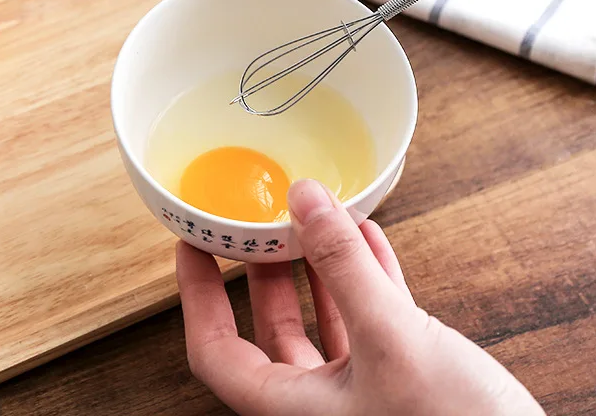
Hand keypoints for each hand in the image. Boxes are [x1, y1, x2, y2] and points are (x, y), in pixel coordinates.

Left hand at [176, 179, 543, 415]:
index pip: (216, 350)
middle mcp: (321, 403)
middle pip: (270, 328)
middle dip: (265, 268)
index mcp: (294, 407)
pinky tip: (370, 241)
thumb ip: (344, 268)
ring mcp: (363, 392)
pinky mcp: (403, 381)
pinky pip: (369, 321)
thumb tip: (305, 201)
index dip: (196, 295)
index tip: (192, 244)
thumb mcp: (392, 340)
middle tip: (260, 221)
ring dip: (320, 268)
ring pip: (324, 321)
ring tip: (316, 220)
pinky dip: (367, 279)